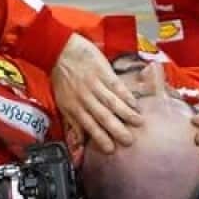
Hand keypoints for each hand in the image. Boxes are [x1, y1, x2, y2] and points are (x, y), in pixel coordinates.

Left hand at [50, 34, 142, 154]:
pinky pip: (116, 86)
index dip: (100, 138)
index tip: (112, 149)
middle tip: (129, 141)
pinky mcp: (103, 71)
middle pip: (103, 116)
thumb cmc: (61, 77)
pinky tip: (135, 104)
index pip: (89, 126)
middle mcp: (85, 98)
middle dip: (116, 130)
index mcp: (73, 106)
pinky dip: (126, 95)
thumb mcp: (62, 101)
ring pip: (112, 102)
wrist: (60, 49)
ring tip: (139, 123)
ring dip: (126, 114)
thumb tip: (79, 143)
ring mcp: (95, 84)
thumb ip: (72, 122)